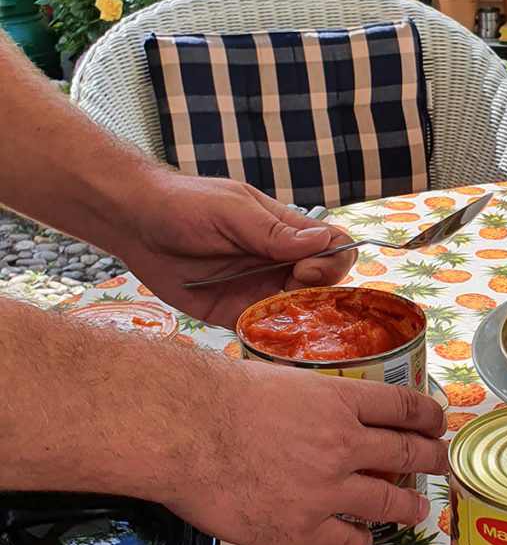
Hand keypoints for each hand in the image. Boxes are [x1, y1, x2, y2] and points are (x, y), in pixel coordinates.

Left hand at [118, 172, 358, 328]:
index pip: (333, 247)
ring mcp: (259, 290)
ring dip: (300, 321)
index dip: (331, 261)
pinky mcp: (236, 314)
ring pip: (300, 313)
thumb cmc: (184, 204)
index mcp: (285, 232)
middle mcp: (279, 263)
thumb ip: (273, 231)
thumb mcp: (231, 210)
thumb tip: (321, 243)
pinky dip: (273, 340)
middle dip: (318, 294)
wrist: (134, 223)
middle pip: (324, 285)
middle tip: (289, 291)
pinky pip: (265, 333)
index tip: (306, 267)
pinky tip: (267, 340)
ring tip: (279, 321)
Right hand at [167, 362, 448, 544]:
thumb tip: (328, 410)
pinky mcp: (303, 528)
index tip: (438, 423)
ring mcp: (327, 489)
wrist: (182, 432)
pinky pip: (348, 539)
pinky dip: (360, 538)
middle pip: (406, 454)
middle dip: (431, 459)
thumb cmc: (217, 398)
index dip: (428, 416)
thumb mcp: (282, 383)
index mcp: (339, 402)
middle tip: (440, 462)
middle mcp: (344, 445)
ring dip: (408, 506)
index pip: (403, 407)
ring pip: (388, 503)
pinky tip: (360, 537)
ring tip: (417, 510)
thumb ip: (315, 401)